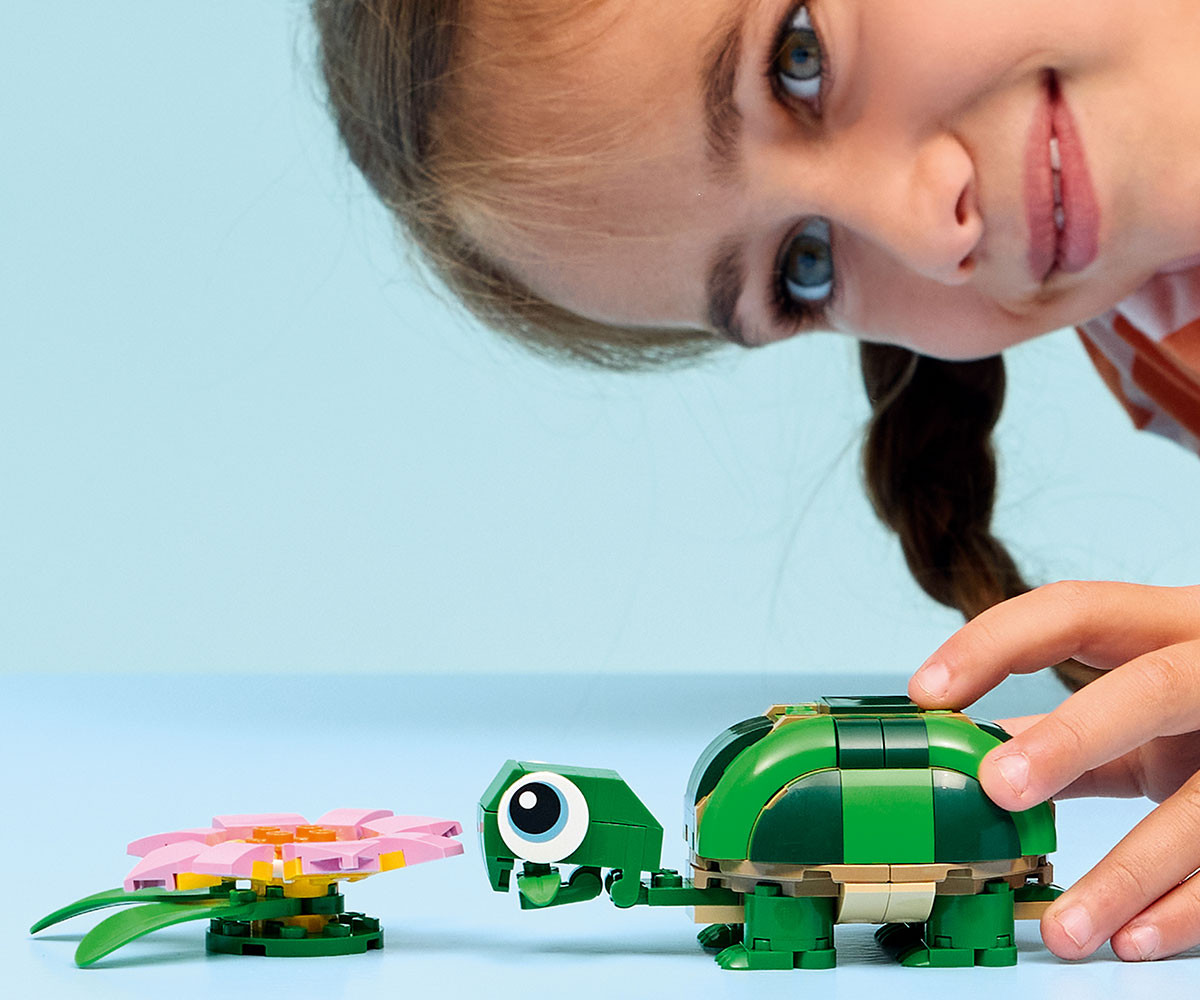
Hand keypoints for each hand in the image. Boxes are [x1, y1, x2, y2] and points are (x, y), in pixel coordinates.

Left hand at [907, 580, 1199, 961]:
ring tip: (1065, 929)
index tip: (927, 691)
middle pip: (1149, 689)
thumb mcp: (1145, 700)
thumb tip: (977, 746)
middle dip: (1069, 739)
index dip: (995, 643)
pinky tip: (1130, 939)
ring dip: (1126, 875)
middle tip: (997, 789)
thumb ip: (1073, 717)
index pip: (1075, 611)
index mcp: (1167, 626)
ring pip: (1198, 806)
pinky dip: (1180, 910)